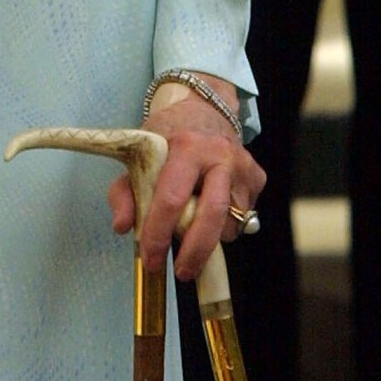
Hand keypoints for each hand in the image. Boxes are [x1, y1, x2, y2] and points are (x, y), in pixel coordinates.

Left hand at [107, 94, 265, 280]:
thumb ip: (125, 191)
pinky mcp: (258, 177)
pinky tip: (209, 209)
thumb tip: (122, 227)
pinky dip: (225, 225)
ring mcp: (243, 167)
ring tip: (191, 228)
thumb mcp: (139, 153)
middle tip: (181, 272)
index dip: (159, 233)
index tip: (151, 258)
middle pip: (212, 216)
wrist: (204, 108)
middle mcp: (221, 155)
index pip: (172, 198)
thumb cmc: (167, 135)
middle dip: (195, 252)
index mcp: (187, 146)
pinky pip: (243, 218)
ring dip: (209, 237)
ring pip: (231, 223)